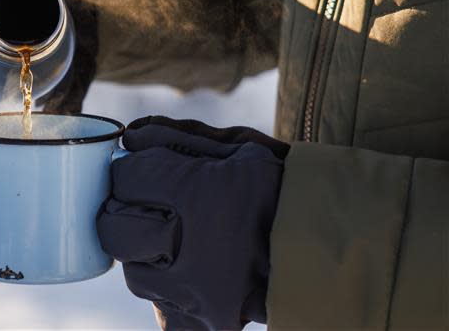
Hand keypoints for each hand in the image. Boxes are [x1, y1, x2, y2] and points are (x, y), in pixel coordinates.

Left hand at [96, 117, 288, 330]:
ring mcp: (195, 291)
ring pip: (133, 272)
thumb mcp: (236, 149)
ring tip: (177, 241)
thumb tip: (127, 138)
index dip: (126, 174)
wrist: (335, 246)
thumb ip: (175, 138)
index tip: (138, 175)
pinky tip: (190, 273)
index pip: (124, 180)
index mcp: (196, 193)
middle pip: (116, 230)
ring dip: (144, 256)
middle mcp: (189, 245)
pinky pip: (162, 309)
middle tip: (148, 208)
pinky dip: (168, 291)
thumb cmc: (281, 187)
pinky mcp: (206, 320)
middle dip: (123, 214)